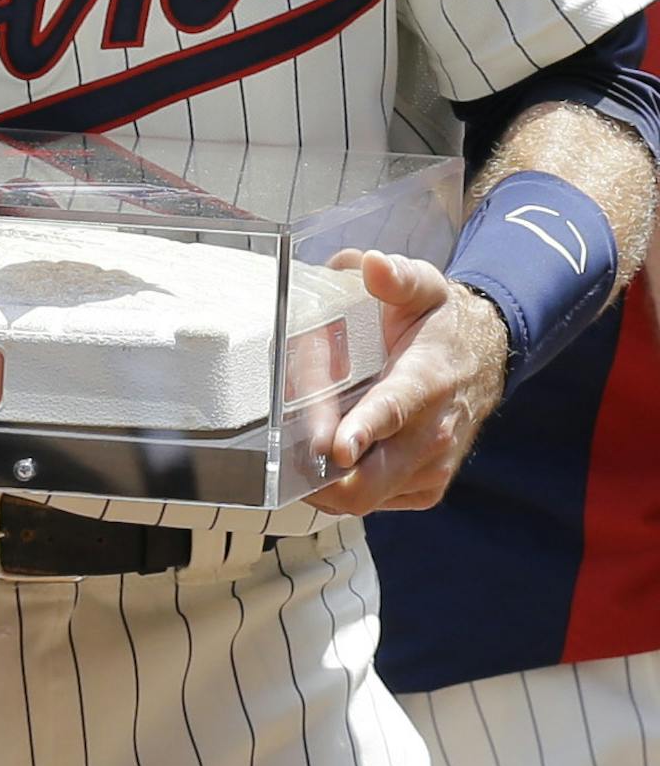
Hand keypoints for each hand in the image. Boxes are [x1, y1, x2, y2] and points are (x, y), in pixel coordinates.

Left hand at [305, 249, 508, 516]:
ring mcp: (431, 468)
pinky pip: (374, 500)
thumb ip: (396, 277)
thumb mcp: (424, 286)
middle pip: (372, 477)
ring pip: (366, 495)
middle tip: (279, 453)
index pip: (394, 410)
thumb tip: (369, 265)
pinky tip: (326, 456)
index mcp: (427, 381)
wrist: (484, 359)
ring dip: (325, 479)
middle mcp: (434, 434)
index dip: (363, 430)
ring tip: (297, 448)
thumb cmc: (438, 322)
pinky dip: (344, 485)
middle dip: (321, 474)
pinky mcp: (425, 488)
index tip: (336, 446)